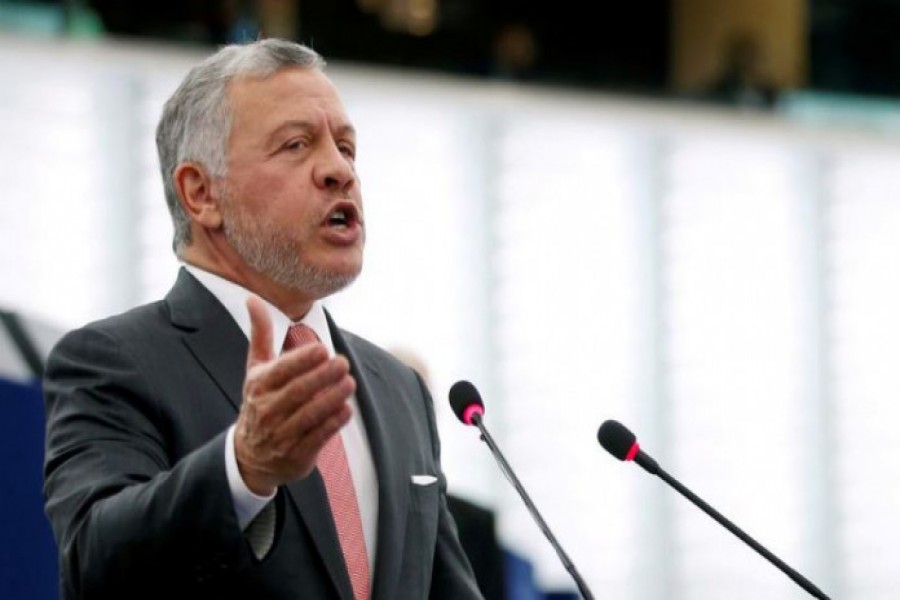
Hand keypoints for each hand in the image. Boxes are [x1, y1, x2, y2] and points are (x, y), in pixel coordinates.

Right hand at [234, 295, 353, 495]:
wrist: (249, 456)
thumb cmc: (259, 402)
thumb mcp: (255, 368)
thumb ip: (261, 334)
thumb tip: (253, 298)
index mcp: (258, 385)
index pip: (281, 371)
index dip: (302, 360)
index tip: (323, 350)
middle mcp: (267, 410)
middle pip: (297, 392)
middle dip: (322, 377)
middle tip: (343, 362)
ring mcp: (281, 434)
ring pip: (309, 415)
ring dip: (331, 398)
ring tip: (349, 382)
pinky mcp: (295, 454)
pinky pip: (316, 437)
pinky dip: (332, 424)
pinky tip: (347, 409)